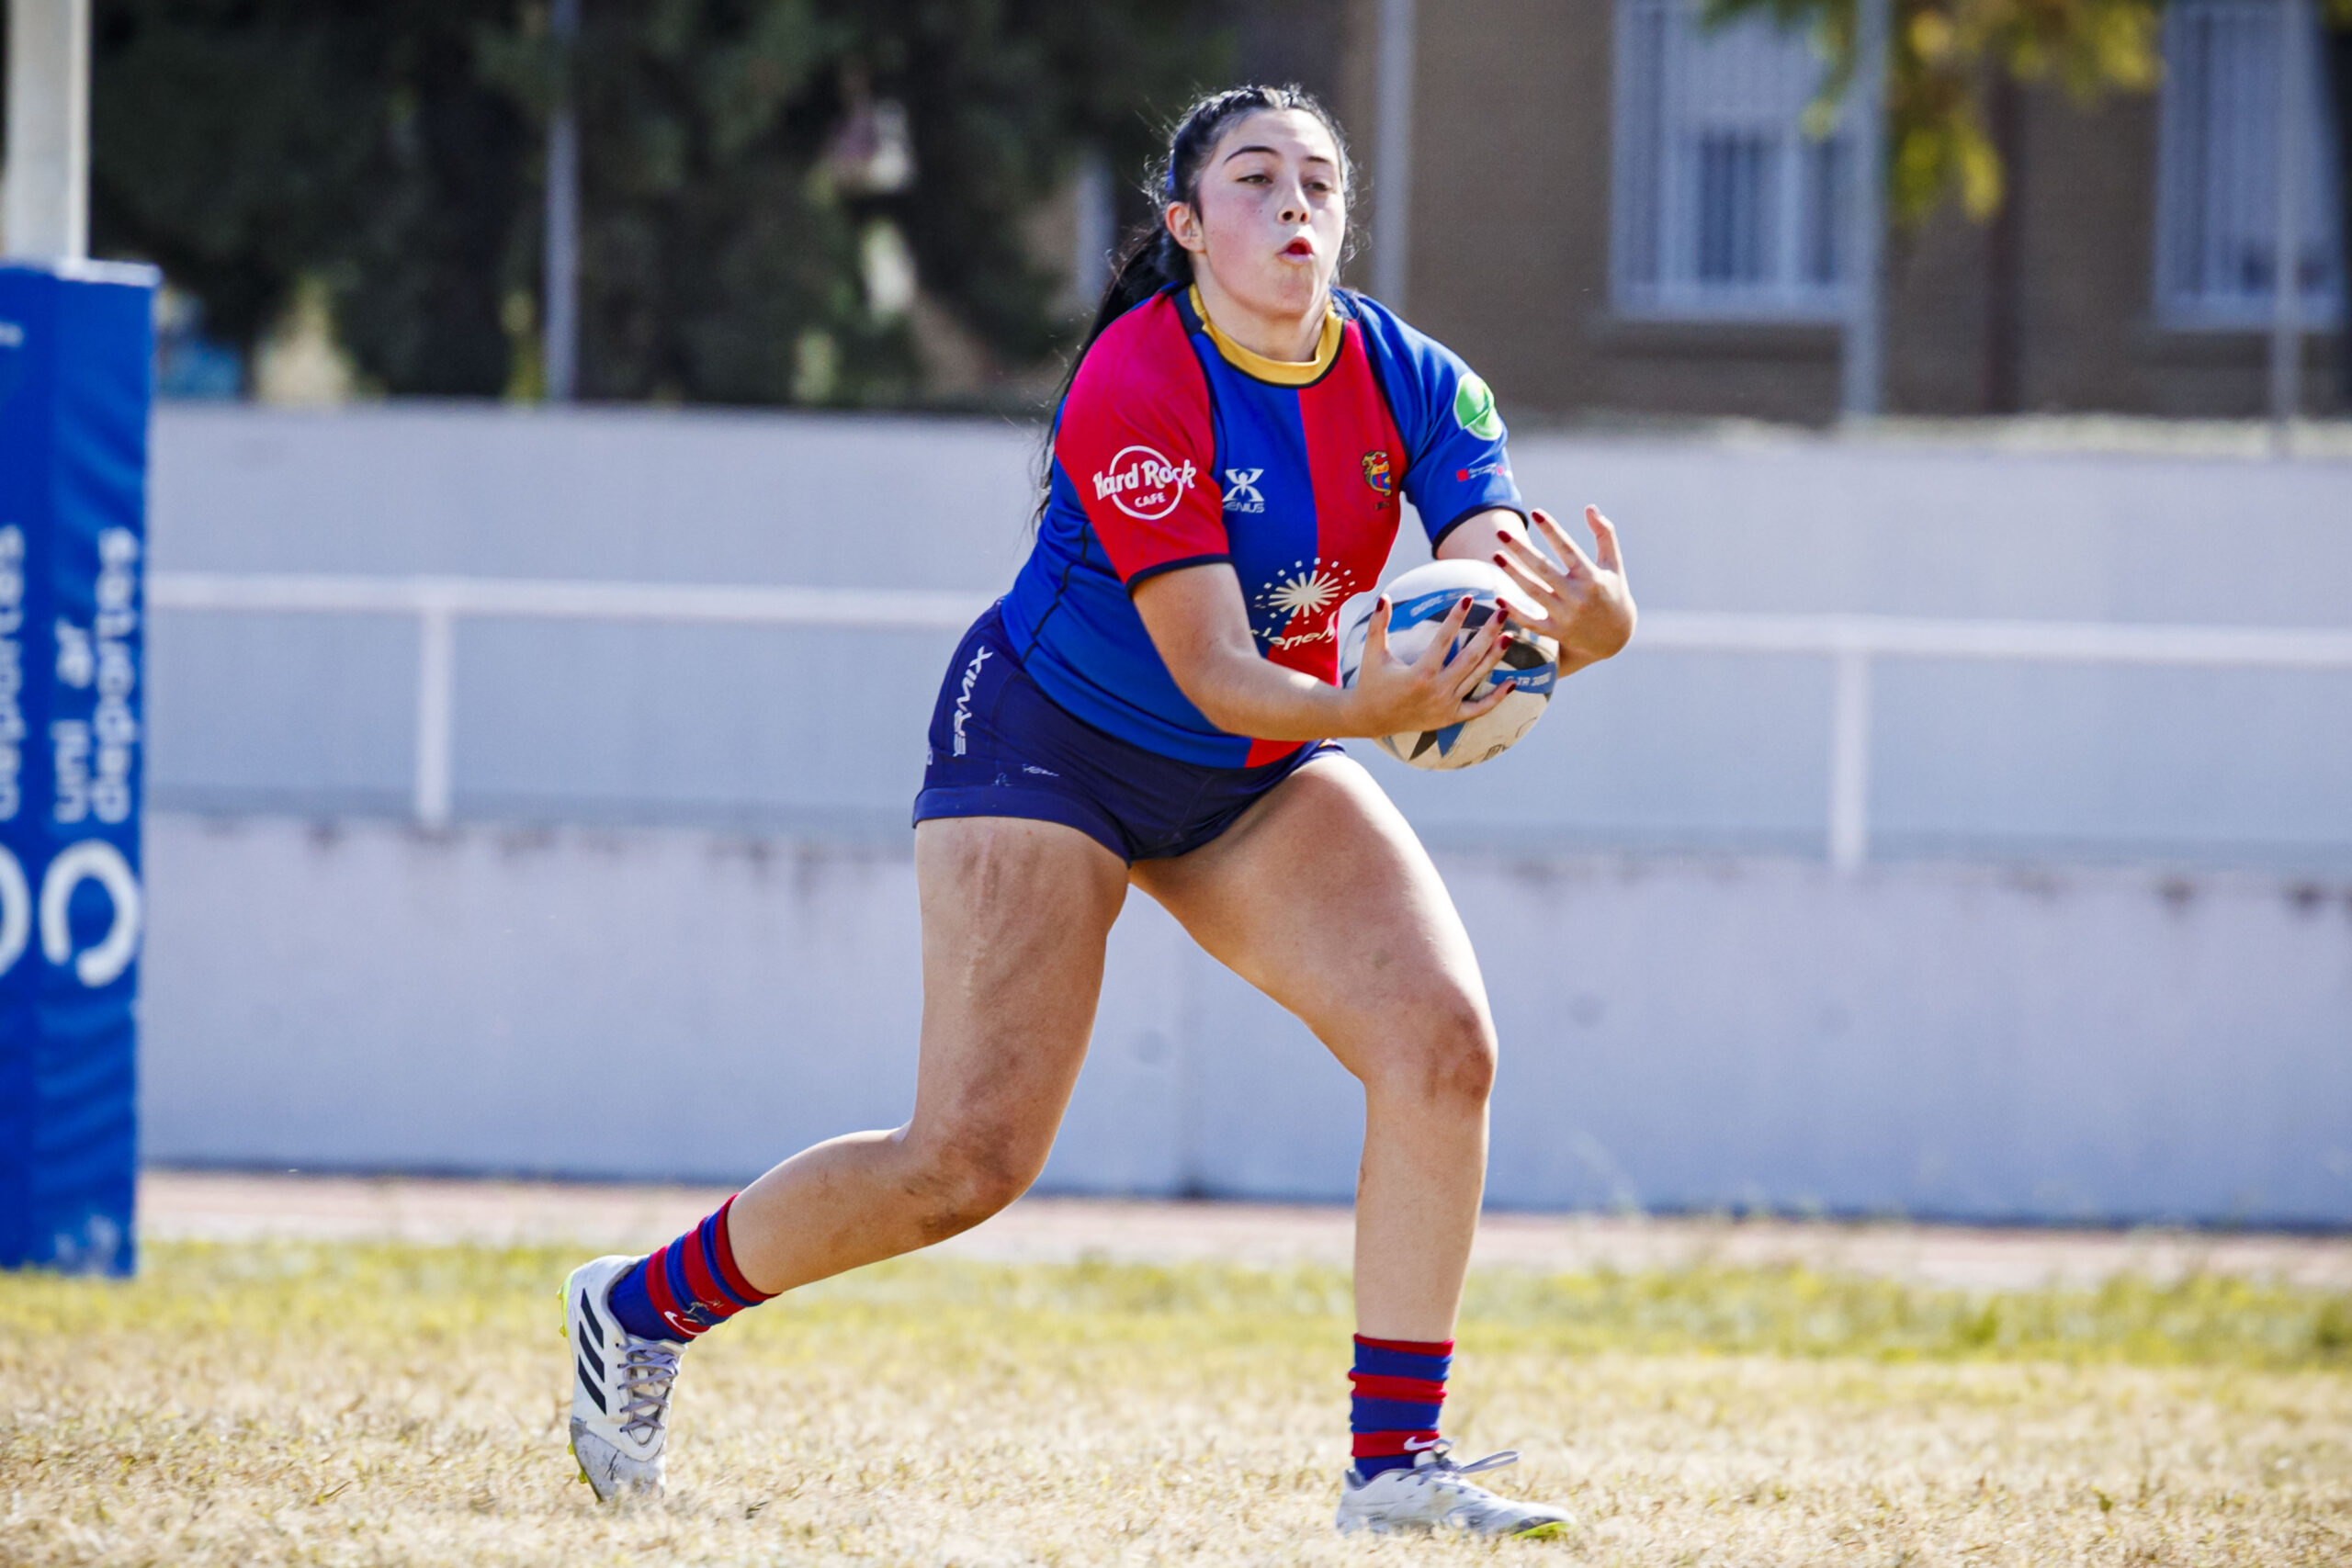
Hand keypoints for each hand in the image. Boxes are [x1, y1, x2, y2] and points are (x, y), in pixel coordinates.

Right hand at [1344, 592, 1517, 737]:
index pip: (1444, 640)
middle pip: (1470, 657)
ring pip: (1477, 678)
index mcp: (1420, 674)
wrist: (1370, 719)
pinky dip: (1497, 698)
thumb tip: (1384, 596)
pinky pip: (1479, 709)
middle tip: (1503, 612)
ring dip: (1495, 657)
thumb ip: (1378, 625)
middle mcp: (1437, 690)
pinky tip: (1512, 682)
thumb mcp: (1372, 654)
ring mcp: (1446, 705)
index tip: (1469, 597)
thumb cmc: (1372, 682)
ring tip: (1509, 636)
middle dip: (1488, 633)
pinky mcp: (1450, 717)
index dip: (1456, 617)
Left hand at [1490, 506, 1635, 674]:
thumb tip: (1589, 507)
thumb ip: (1604, 534)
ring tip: (1496, 555)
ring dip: (1513, 573)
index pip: (1568, 549)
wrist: (1615, 637)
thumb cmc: (1613, 593)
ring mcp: (1566, 616)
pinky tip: (1498, 597)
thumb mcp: (1613, 564)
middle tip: (1500, 532)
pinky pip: (1531, 621)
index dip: (1552, 530)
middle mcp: (1578, 596)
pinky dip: (1514, 611)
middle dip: (1520, 550)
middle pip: (1543, 569)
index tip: (1536, 513)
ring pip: (1533, 592)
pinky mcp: (1557, 632)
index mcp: (1592, 577)